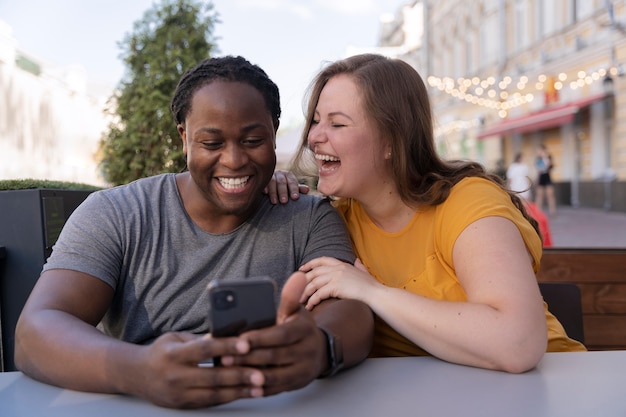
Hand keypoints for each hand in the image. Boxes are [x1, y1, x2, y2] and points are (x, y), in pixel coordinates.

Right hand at [131, 331, 264, 408]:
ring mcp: (179, 394)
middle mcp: (175, 376)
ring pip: (214, 394)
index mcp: (174, 354)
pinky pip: (211, 402)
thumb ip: (200, 339)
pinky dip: (230, 397)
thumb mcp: (177, 338)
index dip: (226, 347)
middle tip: (261, 374)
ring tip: (260, 387)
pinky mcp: (184, 405)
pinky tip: (245, 392)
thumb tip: (228, 333)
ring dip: (240, 391)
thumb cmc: (161, 352)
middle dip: (240, 375)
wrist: (136, 375)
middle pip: (213, 376)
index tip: (246, 345)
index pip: (204, 349)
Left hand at [221, 272, 325, 395]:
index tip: (240, 339)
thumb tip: (298, 275)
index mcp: (305, 329)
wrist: (319, 351)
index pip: (282, 335)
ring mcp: (304, 370)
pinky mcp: (297, 384)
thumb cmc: (299, 327)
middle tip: (225, 356)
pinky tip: (242, 385)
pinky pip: (276, 389)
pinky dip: (259, 389)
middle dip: (249, 357)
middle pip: (275, 356)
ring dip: (250, 375)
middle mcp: (308, 351)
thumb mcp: (296, 311)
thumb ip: (291, 296)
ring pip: (275, 375)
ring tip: (229, 371)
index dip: (260, 338)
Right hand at [264, 170, 309, 203]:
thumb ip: (298, 189)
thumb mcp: (291, 188)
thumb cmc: (284, 187)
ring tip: (274, 202)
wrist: (269, 182)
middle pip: (282, 182)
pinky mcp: (261, 178)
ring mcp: (270, 175)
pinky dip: (264, 187)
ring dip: (273, 192)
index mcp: (288, 175)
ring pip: (272, 182)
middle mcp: (279, 174)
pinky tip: (264, 193)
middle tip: (284, 202)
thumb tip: (307, 190)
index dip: (294, 190)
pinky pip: (263, 181)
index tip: (295, 198)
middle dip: (283, 192)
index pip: (292, 182)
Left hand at [299, 258, 378, 308]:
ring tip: (299, 301)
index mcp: (342, 264)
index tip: (302, 268)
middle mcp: (337, 268)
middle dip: (303, 281)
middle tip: (295, 289)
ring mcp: (336, 276)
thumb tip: (357, 261)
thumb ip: (358, 266)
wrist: (376, 294)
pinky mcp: (336, 287)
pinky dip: (312, 301)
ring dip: (304, 293)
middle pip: (314, 272)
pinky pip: (318, 294)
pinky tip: (309, 307)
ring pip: (313, 283)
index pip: (322, 260)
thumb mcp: (364, 272)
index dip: (310, 263)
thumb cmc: (372, 287)